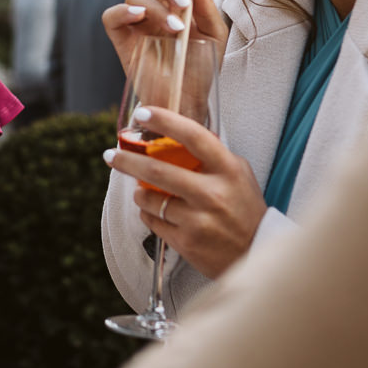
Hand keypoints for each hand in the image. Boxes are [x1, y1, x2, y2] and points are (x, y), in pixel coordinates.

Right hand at [102, 0, 228, 79]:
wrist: (189, 100)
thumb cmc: (202, 68)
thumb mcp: (214, 36)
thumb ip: (207, 7)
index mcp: (176, 0)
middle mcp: (155, 6)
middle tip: (183, 4)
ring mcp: (137, 23)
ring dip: (155, 7)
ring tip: (174, 29)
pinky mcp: (122, 40)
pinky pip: (111, 16)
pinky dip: (123, 11)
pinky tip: (140, 17)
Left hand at [104, 104, 266, 278]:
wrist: (256, 253)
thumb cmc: (245, 208)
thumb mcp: (238, 174)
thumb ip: (212, 155)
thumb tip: (175, 134)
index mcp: (228, 170)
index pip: (193, 136)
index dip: (165, 121)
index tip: (143, 113)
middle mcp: (213, 194)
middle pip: (158, 171)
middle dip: (127, 160)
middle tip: (111, 154)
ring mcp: (199, 220)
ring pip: (150, 199)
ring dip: (138, 192)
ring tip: (140, 190)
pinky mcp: (187, 242)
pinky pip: (153, 221)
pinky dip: (147, 213)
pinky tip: (152, 210)